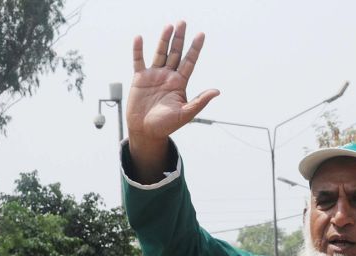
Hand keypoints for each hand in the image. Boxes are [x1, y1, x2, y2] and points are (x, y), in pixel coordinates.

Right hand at [127, 22, 219, 145]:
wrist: (146, 132)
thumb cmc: (166, 126)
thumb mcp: (186, 114)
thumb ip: (200, 101)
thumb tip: (217, 91)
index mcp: (180, 83)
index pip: (189, 61)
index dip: (195, 49)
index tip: (201, 35)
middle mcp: (168, 76)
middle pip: (175, 53)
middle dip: (180, 38)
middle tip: (183, 22)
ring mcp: (154, 75)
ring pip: (160, 53)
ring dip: (164, 40)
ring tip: (169, 26)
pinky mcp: (140, 78)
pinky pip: (138, 61)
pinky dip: (138, 50)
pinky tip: (139, 38)